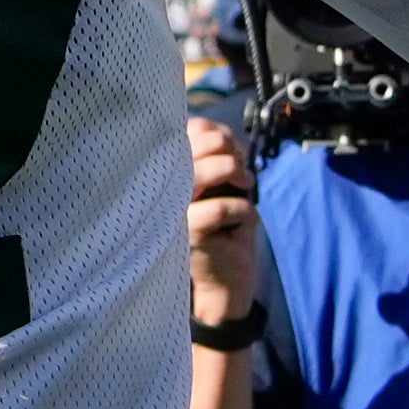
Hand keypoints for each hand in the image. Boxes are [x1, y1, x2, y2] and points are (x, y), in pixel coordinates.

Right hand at [186, 119, 261, 324]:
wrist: (225, 280)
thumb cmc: (224, 227)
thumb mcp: (223, 184)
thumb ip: (219, 155)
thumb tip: (223, 135)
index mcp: (170, 168)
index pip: (190, 129)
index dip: (218, 133)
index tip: (233, 152)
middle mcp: (163, 185)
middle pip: (194, 143)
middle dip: (228, 148)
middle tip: (242, 173)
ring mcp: (172, 209)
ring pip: (201, 171)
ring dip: (233, 171)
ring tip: (245, 186)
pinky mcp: (188, 233)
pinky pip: (221, 208)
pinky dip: (242, 209)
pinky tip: (243, 220)